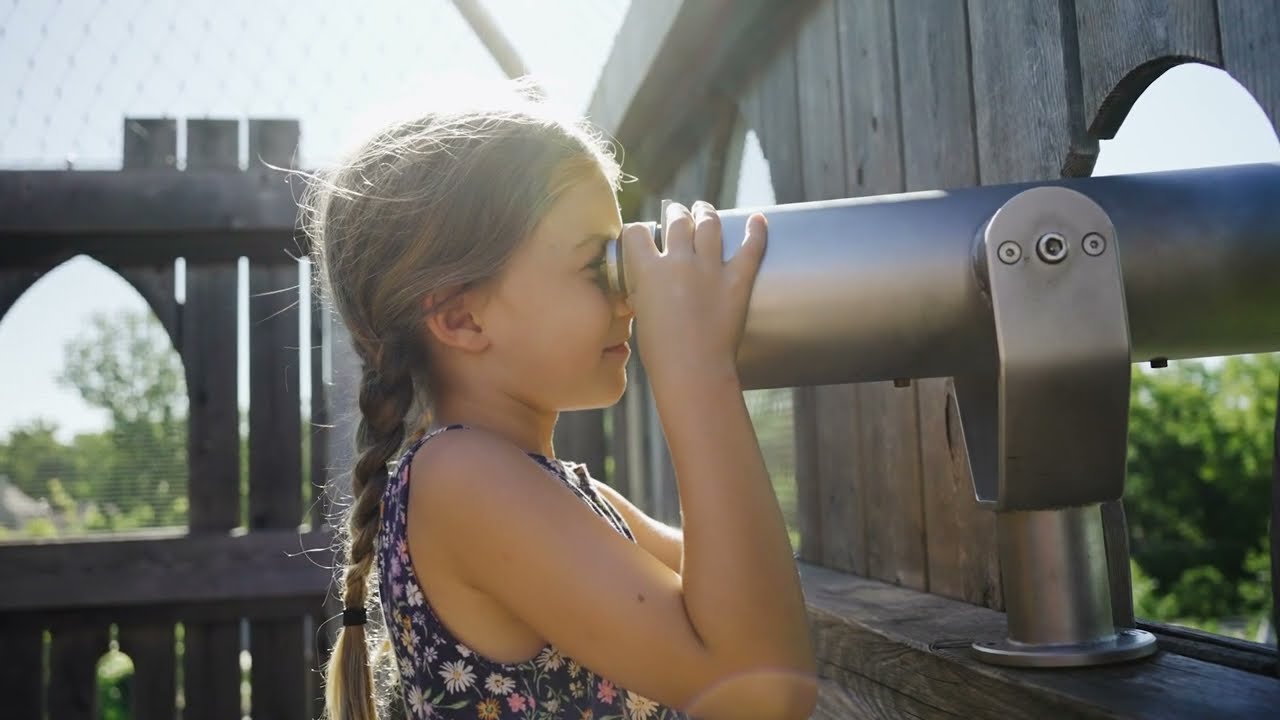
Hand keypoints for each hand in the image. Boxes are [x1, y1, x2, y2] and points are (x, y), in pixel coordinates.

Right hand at [620, 201, 767, 381]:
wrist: (692, 371)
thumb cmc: (661, 354)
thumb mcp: (641, 317)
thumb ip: (643, 295)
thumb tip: (643, 289)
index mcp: (649, 270)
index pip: (638, 233)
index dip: (638, 230)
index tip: (642, 233)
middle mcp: (679, 261)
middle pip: (676, 221)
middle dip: (675, 213)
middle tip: (676, 213)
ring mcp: (710, 269)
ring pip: (708, 225)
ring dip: (705, 213)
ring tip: (703, 210)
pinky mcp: (737, 281)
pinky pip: (750, 248)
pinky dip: (756, 231)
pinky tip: (758, 219)